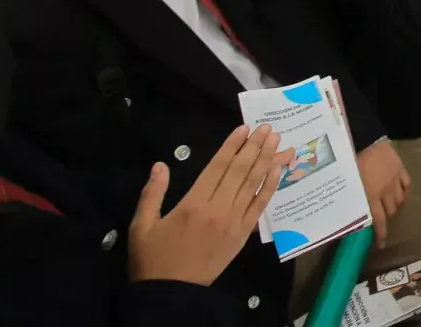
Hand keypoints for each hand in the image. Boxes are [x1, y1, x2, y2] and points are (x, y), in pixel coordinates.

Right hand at [128, 125, 291, 285]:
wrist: (171, 293)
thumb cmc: (153, 259)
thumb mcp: (141, 226)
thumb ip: (152, 193)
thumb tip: (160, 165)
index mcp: (193, 204)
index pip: (218, 167)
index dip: (232, 146)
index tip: (244, 128)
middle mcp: (218, 209)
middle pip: (241, 172)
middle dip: (255, 147)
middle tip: (268, 128)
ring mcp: (234, 222)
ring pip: (254, 185)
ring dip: (268, 161)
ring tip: (279, 142)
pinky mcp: (242, 235)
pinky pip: (260, 206)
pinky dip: (270, 187)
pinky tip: (278, 171)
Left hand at [356, 140, 409, 245]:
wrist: (365, 138)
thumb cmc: (351, 161)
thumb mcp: (349, 183)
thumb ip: (353, 198)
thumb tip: (351, 214)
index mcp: (371, 196)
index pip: (380, 221)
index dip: (381, 234)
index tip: (381, 244)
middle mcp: (386, 191)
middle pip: (391, 210)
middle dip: (386, 216)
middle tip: (380, 216)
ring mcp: (395, 179)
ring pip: (400, 199)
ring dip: (394, 204)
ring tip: (388, 203)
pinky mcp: (400, 168)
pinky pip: (406, 183)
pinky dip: (403, 190)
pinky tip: (399, 191)